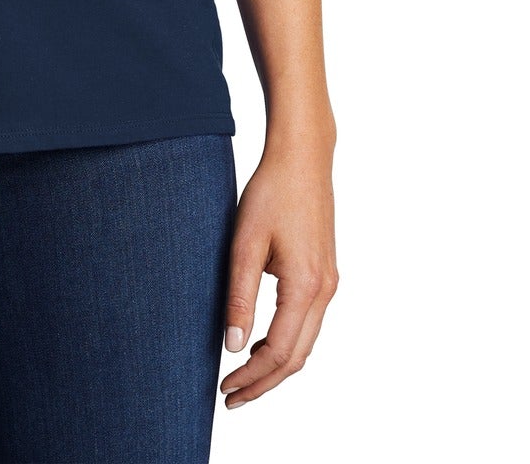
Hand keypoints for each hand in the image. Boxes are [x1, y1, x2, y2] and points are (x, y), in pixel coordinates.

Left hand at [219, 136, 338, 408]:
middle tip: (231, 398)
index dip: (252, 377)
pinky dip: (287, 342)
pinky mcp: (325, 272)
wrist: (302, 157)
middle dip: (264, 382)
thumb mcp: (245, 242)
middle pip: (297, 357)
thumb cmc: (271, 192)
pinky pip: (309, 323)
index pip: (280, 352)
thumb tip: (233, 346)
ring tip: (242, 377)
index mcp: (306, 287)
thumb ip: (240, 295)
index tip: (225, 388)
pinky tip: (261, 341)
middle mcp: (324, 291)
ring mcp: (329, 282)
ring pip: (306, 342)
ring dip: (276, 366)